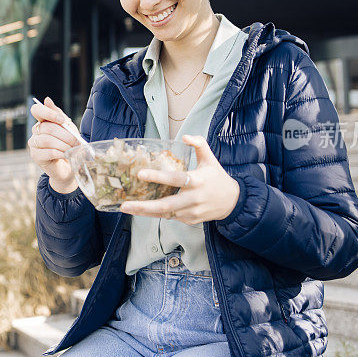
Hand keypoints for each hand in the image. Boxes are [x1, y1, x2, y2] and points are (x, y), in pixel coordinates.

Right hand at [27, 97, 79, 193]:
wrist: (70, 166)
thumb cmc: (69, 145)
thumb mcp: (68, 128)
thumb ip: (59, 115)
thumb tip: (46, 99)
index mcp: (42, 121)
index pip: (36, 110)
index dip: (48, 113)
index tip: (62, 120)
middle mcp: (35, 131)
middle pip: (47, 127)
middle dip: (64, 134)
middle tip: (75, 141)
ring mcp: (34, 144)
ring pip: (47, 140)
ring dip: (63, 144)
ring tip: (71, 149)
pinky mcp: (36, 156)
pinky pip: (48, 152)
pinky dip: (60, 153)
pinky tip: (65, 155)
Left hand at [120, 135, 239, 224]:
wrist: (232, 202)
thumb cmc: (217, 177)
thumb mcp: (210, 158)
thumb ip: (199, 144)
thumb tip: (185, 136)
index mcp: (197, 181)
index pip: (175, 179)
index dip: (157, 176)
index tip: (140, 174)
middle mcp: (194, 198)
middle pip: (166, 205)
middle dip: (143, 206)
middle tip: (124, 204)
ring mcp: (191, 212)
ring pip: (164, 214)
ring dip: (145, 212)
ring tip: (126, 207)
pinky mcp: (189, 220)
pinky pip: (169, 217)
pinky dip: (155, 214)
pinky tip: (142, 209)